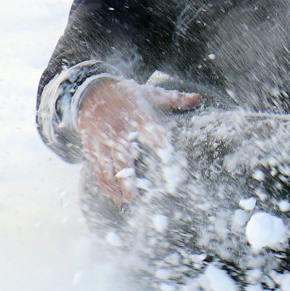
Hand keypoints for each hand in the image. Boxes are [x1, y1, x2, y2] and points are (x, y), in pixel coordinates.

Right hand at [77, 79, 200, 203]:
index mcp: (136, 117)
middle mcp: (117, 130)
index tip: (167, 156)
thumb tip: (198, 99)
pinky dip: (102, 180)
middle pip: (122, 155)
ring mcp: (102, 139)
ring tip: (122, 200)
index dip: (158, 143)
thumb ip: (175, 99)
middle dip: (126, 176)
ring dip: (113, 184)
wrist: (91, 90)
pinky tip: (109, 193)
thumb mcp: (151, 93)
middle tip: (132, 196)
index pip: (149, 131)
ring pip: (107, 164)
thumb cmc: (127, 95)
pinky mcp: (91, 144)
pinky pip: (96, 164)